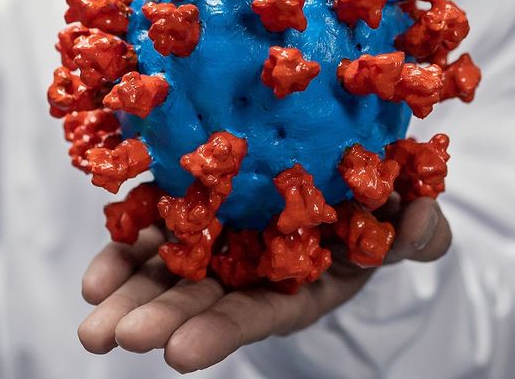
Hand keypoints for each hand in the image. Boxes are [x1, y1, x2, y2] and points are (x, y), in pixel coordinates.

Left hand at [77, 197, 452, 373]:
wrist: (344, 161)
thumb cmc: (380, 198)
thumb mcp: (405, 215)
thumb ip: (417, 228)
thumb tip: (423, 219)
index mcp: (299, 282)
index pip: (256, 313)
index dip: (219, 332)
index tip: (178, 354)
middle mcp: (250, 271)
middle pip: (199, 302)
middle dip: (159, 320)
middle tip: (118, 335)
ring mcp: (215, 239)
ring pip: (167, 273)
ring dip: (128, 294)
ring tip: (92, 318)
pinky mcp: (191, 204)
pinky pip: (152, 229)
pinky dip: (123, 251)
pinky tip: (95, 275)